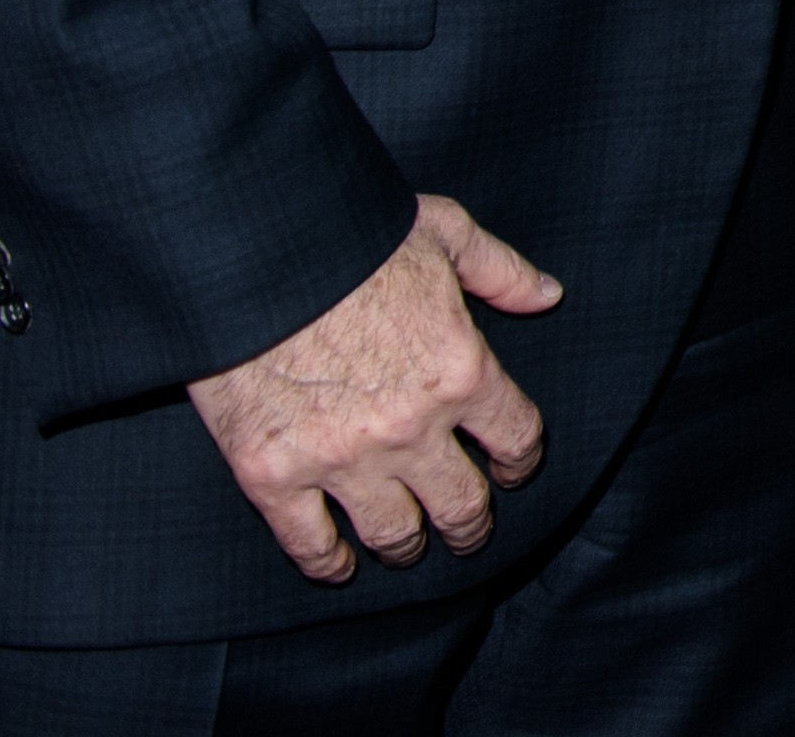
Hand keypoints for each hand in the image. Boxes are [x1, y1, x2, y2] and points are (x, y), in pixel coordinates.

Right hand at [189, 193, 560, 583]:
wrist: (247, 255)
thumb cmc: (350, 235)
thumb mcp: (443, 229)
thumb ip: (500, 269)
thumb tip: (546, 294)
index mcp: (461, 370)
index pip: (515, 438)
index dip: (520, 462)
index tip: (512, 470)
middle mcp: (410, 427)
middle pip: (461, 503)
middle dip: (471, 523)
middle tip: (468, 531)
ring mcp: (341, 459)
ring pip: (393, 533)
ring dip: (407, 546)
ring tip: (408, 547)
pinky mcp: (272, 475)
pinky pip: (309, 543)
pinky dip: (328, 562)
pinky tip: (339, 564)